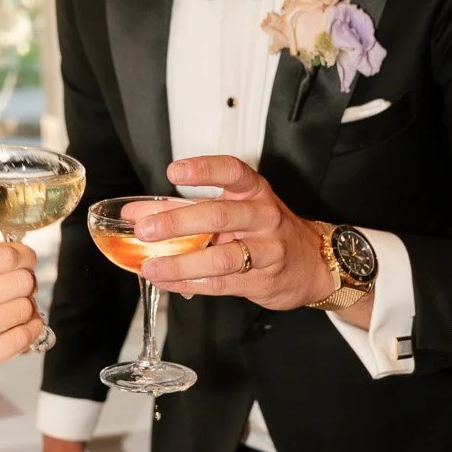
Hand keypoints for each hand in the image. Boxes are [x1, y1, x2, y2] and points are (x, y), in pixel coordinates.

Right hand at [0, 242, 40, 408]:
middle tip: (22, 289)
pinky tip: (22, 330)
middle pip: (21, 281)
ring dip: (28, 309)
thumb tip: (3, 259)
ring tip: (18, 312)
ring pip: (25, 309)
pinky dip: (30, 332)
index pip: (6, 255)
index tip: (26, 260)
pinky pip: (21, 339)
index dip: (24, 256)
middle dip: (27, 283)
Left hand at [138, 154, 335, 311]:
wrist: (314, 263)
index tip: (174, 171)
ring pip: (221, 257)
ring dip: (180, 262)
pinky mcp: (262, 280)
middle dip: (178, 222)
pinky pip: (220, 282)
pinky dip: (188, 282)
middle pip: (220, 215)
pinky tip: (166, 281)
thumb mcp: (231, 210)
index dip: (204, 169)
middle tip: (146, 229)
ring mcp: (267, 249)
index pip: (232, 171)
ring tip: (151, 265)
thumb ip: (183, 208)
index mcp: (254, 192)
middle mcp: (263, 216)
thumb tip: (136, 212)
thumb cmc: (264, 231)